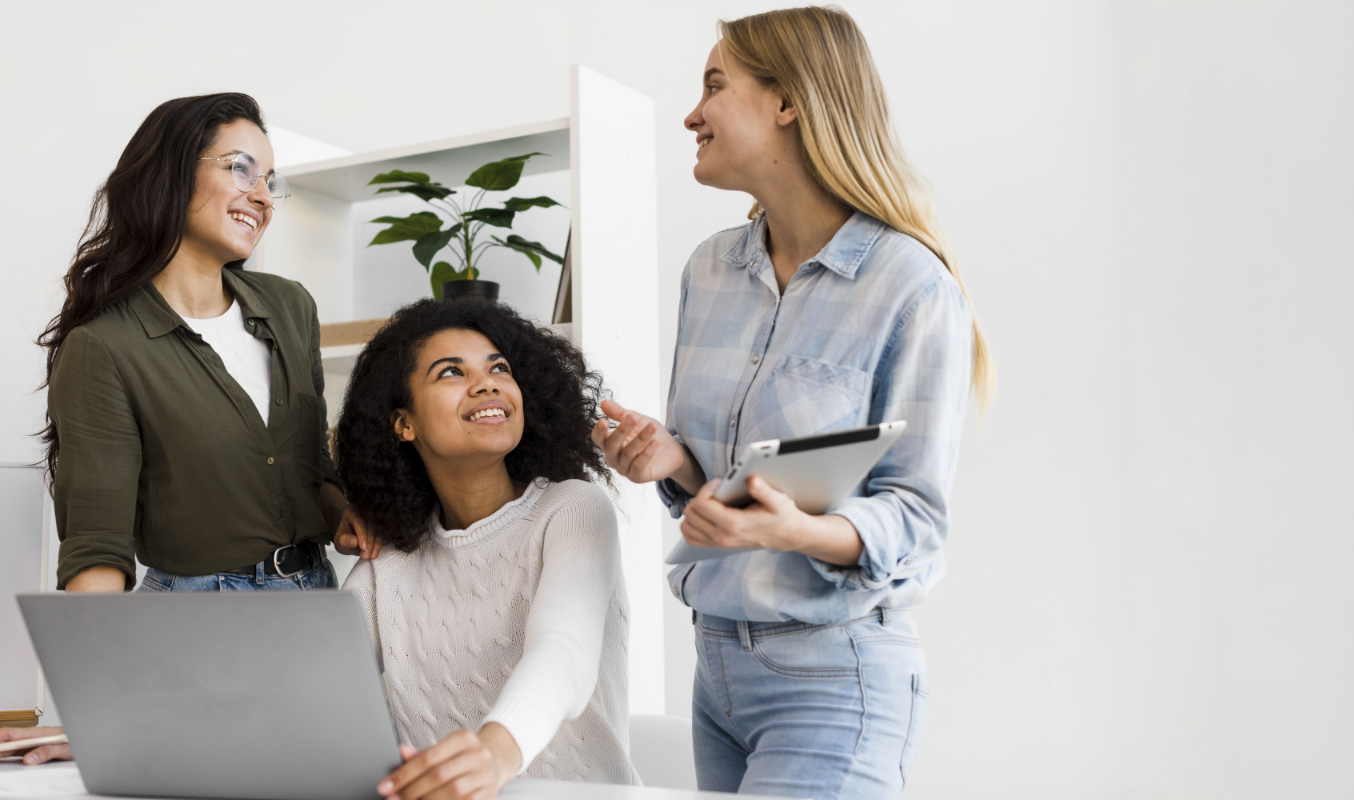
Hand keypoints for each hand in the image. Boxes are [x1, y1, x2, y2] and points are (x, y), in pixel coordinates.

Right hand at [0, 726, 70, 764]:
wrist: (87, 738)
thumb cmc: (77, 741)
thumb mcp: (65, 749)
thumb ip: (47, 752)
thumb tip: (29, 759)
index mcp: (38, 733)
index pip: (11, 735)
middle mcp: (33, 736)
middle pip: (7, 740)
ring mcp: (31, 741)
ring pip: (9, 745)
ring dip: (0, 750)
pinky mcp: (33, 747)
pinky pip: (15, 750)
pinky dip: (5, 753)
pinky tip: (2, 758)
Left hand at [333, 508, 382, 559]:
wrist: (353, 542)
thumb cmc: (344, 539)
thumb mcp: (339, 542)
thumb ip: (344, 541)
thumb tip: (354, 541)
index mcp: (351, 512)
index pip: (358, 520)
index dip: (362, 533)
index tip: (363, 547)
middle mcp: (364, 512)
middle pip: (370, 524)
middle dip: (369, 541)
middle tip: (366, 555)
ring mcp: (374, 517)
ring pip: (379, 528)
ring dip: (377, 544)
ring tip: (371, 556)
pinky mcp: (382, 524)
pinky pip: (386, 532)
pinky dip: (382, 542)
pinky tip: (377, 551)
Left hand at [378, 724, 520, 799]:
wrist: (496, 761)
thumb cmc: (463, 756)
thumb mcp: (445, 749)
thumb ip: (422, 754)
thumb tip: (401, 751)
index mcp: (463, 738)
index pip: (429, 757)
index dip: (404, 773)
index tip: (386, 786)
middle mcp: (478, 754)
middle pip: (439, 775)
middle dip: (411, 790)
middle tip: (393, 798)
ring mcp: (485, 775)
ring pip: (452, 791)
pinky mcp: (489, 793)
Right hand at [590, 400, 701, 491]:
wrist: (671, 450)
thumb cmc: (650, 433)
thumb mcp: (637, 420)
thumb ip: (620, 413)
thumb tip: (603, 403)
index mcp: (610, 443)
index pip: (598, 439)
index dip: (599, 431)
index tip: (603, 420)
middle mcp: (613, 458)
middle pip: (611, 446)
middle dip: (622, 430)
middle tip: (633, 417)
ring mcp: (624, 469)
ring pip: (628, 454)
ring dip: (640, 439)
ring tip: (652, 427)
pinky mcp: (637, 477)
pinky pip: (638, 465)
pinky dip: (646, 453)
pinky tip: (654, 443)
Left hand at [680, 476, 805, 551]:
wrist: (787, 535)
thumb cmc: (781, 516)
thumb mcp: (778, 501)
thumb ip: (764, 491)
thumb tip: (752, 481)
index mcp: (734, 524)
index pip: (701, 504)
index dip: (706, 489)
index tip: (718, 483)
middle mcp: (723, 536)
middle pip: (691, 514)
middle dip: (699, 497)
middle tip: (715, 491)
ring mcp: (719, 543)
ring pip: (687, 527)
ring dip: (694, 511)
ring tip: (709, 501)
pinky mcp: (718, 545)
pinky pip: (691, 537)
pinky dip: (692, 525)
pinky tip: (704, 515)